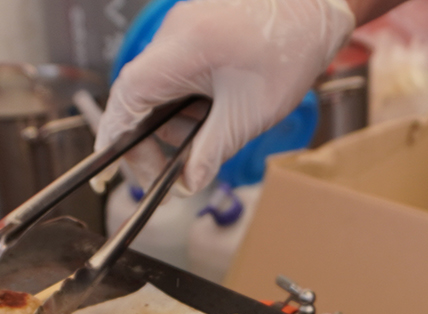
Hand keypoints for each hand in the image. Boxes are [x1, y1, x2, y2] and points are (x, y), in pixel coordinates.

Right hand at [96, 0, 355, 193]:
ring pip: (162, 88)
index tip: (111, 168)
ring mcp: (182, 28)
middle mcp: (171, 35)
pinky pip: (179, 71)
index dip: (114, 136)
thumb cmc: (288, 48)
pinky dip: (193, 97)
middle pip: (141, 98)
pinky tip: (222, 104)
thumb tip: (188, 182)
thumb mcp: (248, 114)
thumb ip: (211, 151)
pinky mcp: (196, 28)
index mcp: (177, 51)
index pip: (125, 98)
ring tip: (219, 126)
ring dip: (181, 119)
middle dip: (158, 139)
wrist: (317, 4)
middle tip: (181, 171)